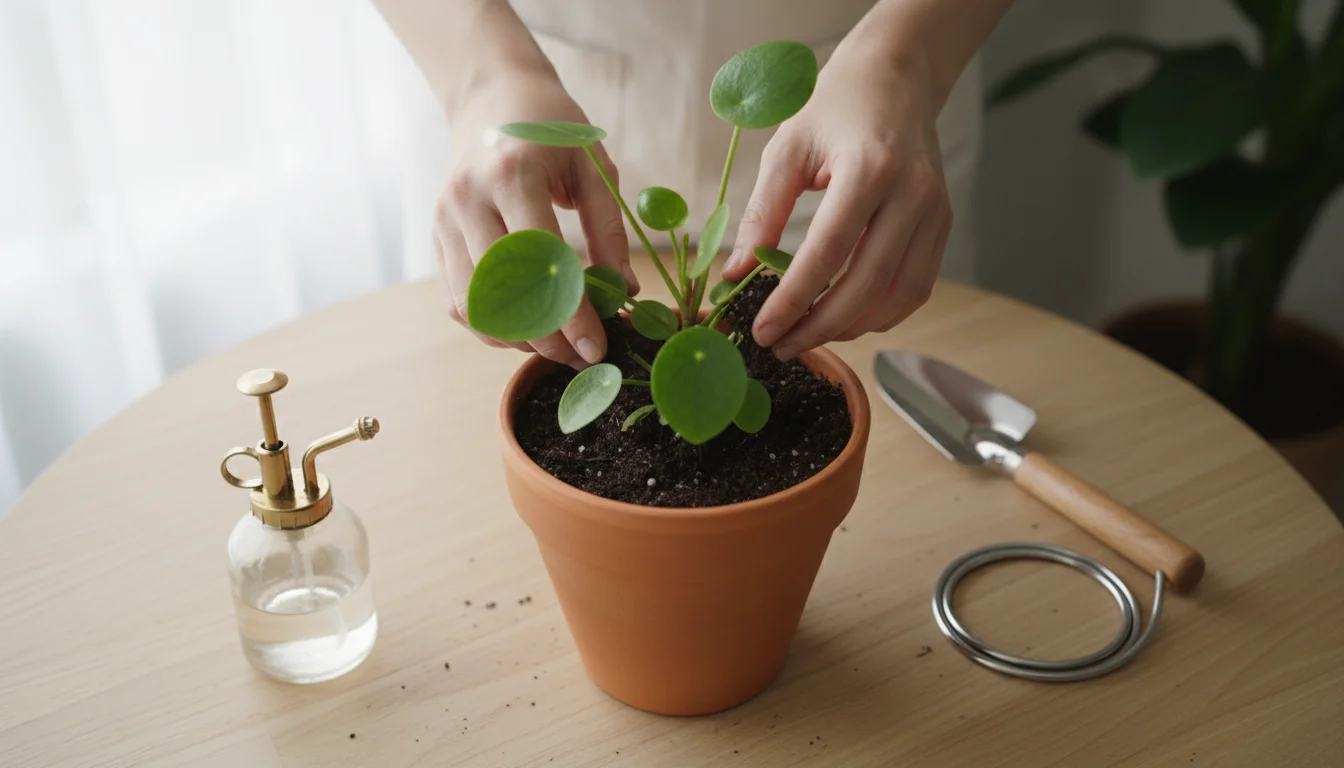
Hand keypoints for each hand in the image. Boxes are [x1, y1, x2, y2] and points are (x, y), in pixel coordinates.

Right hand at [435, 69, 637, 366]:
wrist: (491, 93)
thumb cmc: (550, 126)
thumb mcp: (593, 166)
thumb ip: (609, 230)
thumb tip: (625, 292)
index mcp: (511, 173)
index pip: (541, 261)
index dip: (569, 313)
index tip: (596, 347)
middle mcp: (468, 199)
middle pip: (501, 292)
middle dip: (544, 336)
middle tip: (581, 357)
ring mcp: (445, 218)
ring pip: (471, 304)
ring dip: (514, 336)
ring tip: (555, 344)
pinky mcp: (436, 234)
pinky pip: (457, 298)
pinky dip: (490, 324)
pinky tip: (525, 327)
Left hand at [722, 38, 951, 360]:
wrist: (895, 78)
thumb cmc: (834, 108)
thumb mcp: (787, 150)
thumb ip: (762, 214)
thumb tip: (735, 273)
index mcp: (869, 170)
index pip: (828, 253)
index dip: (793, 300)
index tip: (762, 329)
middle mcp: (911, 195)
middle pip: (867, 285)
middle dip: (820, 326)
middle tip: (781, 345)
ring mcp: (934, 212)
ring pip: (898, 296)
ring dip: (852, 327)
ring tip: (809, 334)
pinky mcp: (942, 224)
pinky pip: (916, 287)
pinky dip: (882, 313)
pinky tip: (846, 318)